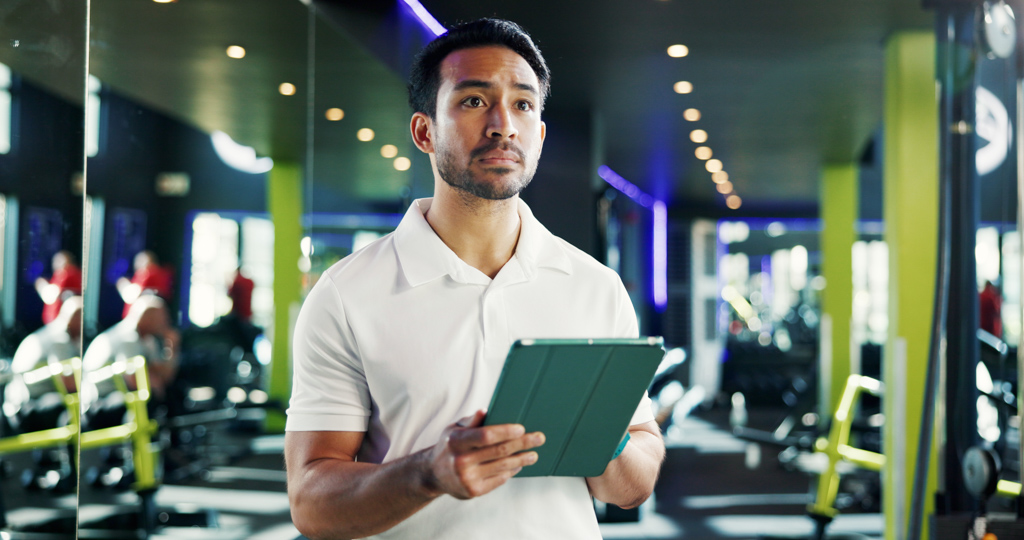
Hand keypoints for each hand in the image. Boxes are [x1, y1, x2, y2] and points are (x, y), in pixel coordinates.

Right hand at [424, 410, 543, 499]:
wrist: (433, 474)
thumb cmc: (449, 446)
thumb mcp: (454, 429)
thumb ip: (471, 421)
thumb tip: (485, 411)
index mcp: (456, 441)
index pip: (485, 436)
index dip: (505, 432)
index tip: (522, 429)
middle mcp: (461, 461)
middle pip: (499, 451)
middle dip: (522, 444)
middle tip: (539, 438)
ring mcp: (467, 478)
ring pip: (502, 466)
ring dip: (522, 459)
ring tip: (533, 454)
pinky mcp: (474, 491)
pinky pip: (499, 479)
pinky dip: (511, 471)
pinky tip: (519, 465)